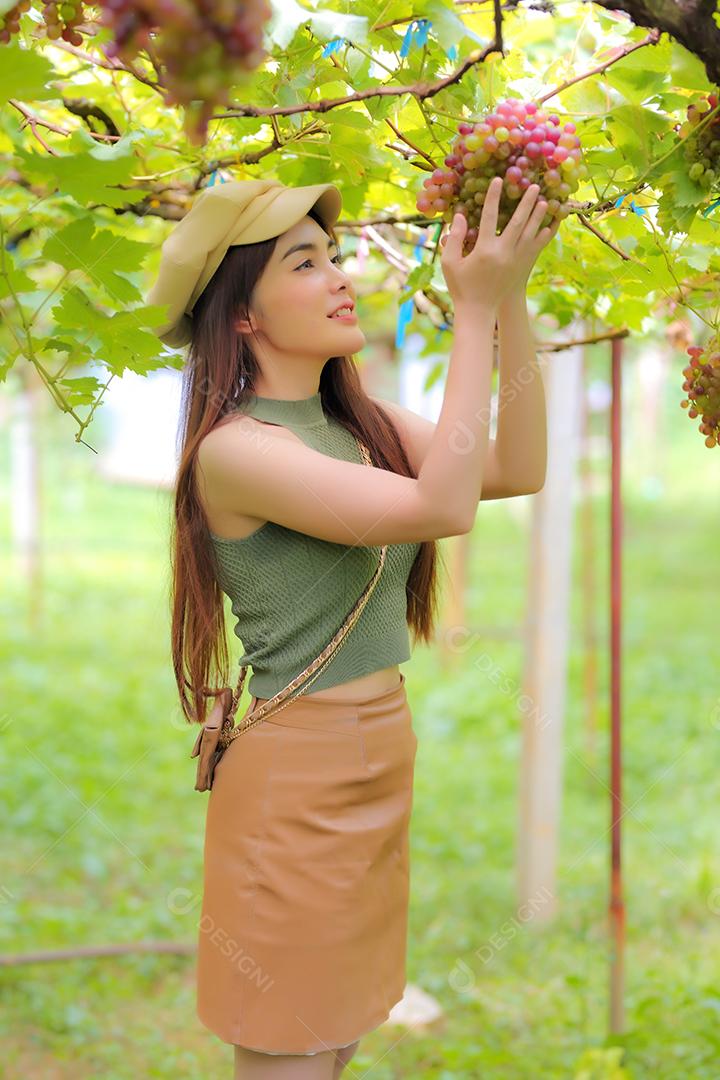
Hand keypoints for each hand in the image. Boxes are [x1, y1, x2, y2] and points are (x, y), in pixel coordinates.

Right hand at [440, 177, 560, 309]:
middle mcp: (503, 254)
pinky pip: (537, 248)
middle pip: (518, 222)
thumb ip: (454, 238)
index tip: (498, 181)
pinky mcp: (522, 268)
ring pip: (531, 234)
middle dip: (526, 203)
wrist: (478, 311)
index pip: (490, 217)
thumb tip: (460, 214)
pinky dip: (544, 236)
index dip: (494, 197)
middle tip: (534, 186)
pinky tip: (550, 225)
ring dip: (538, 216)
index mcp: (484, 250)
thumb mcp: (449, 263)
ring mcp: (515, 261)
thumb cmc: (461, 286)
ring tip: (545, 200)